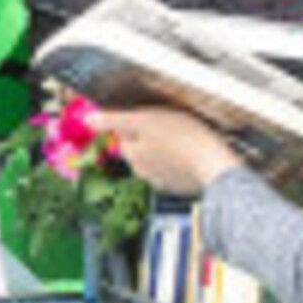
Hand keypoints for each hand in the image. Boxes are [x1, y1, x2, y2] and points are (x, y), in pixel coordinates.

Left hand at [90, 105, 238, 197]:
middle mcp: (142, 170)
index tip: (149, 116)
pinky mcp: (177, 186)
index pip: (122, 134)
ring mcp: (160, 180)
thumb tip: (87, 120)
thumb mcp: (146, 119)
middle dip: (146, 137)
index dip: (134, 122)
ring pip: (153, 160)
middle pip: (137, 148)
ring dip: (161, 150)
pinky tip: (188, 155)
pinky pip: (170, 171)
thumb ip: (114, 120)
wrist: (215, 167)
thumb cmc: (184, 139)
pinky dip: (175, 163)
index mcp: (133, 152)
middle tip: (168, 125)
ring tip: (181, 139)